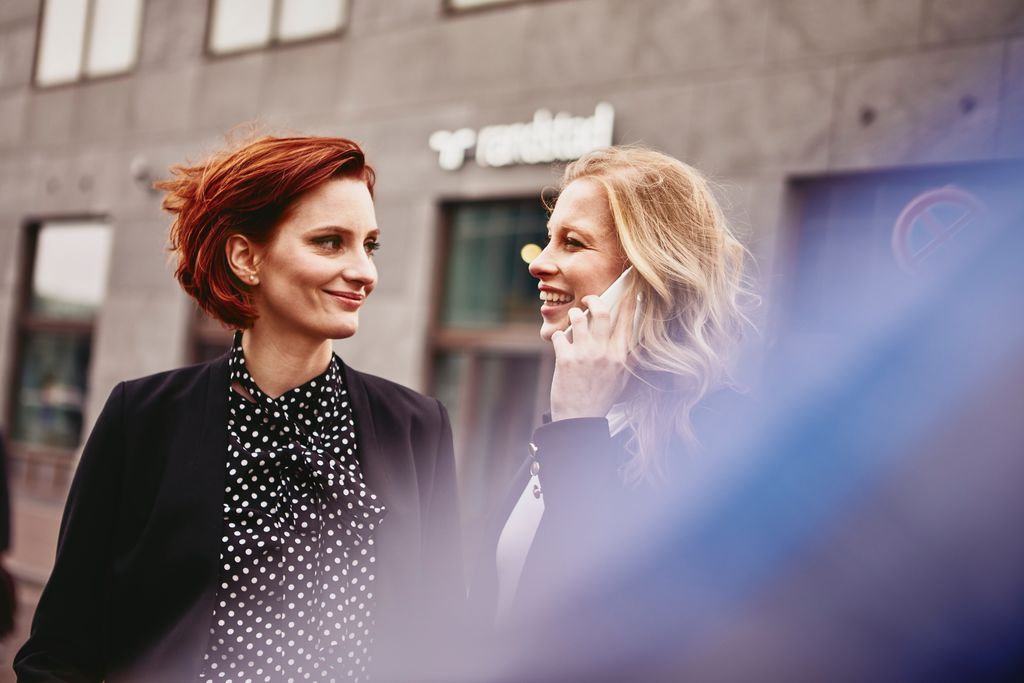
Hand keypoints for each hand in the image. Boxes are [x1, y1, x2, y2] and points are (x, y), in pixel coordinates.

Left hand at [549, 294, 633, 420]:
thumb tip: (639, 340)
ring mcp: (584, 355)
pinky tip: (560, 341)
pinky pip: (559, 335)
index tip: (628, 289)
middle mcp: (604, 353)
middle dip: (594, 299)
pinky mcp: (565, 360)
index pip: (627, 321)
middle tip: (588, 299)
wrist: (580, 420)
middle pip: (602, 312)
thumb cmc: (601, 398)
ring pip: (578, 318)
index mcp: (620, 356)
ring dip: (574, 315)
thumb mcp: (622, 379)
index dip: (628, 301)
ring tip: (574, 319)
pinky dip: (558, 335)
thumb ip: (629, 358)